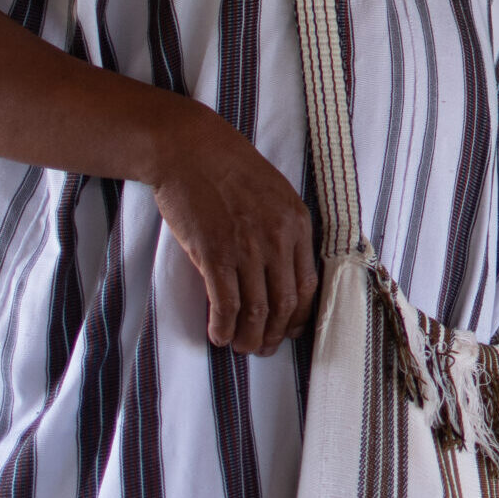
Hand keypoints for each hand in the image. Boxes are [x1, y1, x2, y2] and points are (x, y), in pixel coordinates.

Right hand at [147, 106, 317, 355]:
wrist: (190, 149)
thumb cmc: (229, 170)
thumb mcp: (275, 194)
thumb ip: (284, 231)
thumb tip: (285, 273)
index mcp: (298, 224)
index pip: (308, 285)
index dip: (299, 316)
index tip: (290, 330)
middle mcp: (278, 239)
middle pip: (285, 304)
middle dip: (275, 334)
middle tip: (263, 347)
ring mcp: (247, 248)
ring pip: (257, 310)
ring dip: (249, 337)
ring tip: (240, 346)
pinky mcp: (215, 254)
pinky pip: (226, 304)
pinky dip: (223, 326)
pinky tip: (217, 334)